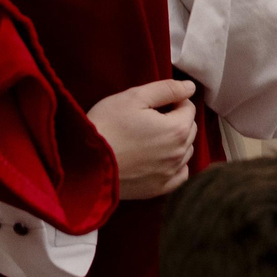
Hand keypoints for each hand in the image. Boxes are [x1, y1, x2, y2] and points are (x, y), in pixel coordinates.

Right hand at [87, 79, 197, 199]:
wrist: (86, 163)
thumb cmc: (108, 124)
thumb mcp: (134, 97)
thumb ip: (166, 89)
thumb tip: (190, 87)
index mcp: (177, 129)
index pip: (189, 107)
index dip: (174, 100)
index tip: (154, 102)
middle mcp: (179, 153)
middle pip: (190, 129)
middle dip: (177, 119)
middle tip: (151, 117)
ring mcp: (170, 174)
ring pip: (186, 151)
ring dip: (177, 141)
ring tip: (153, 136)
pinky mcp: (159, 189)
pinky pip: (180, 175)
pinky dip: (176, 165)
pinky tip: (161, 159)